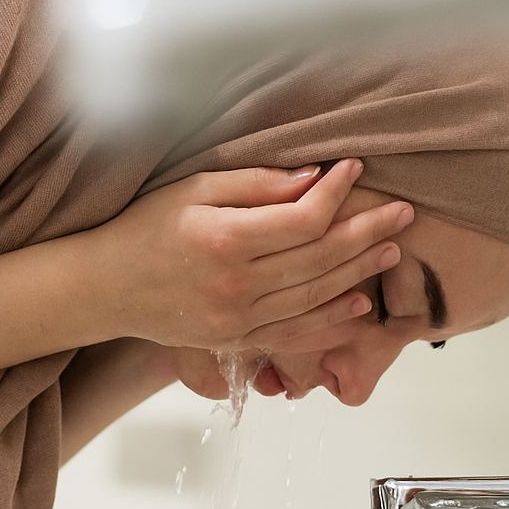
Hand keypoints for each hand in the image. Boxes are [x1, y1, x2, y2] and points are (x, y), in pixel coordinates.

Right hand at [88, 159, 412, 350]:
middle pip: (320, 259)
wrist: (105, 287)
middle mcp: (236, 286)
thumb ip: (254, 185)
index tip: (355, 167)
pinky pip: (295, 334)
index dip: (337, 193)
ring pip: (315, 297)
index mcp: (225, 240)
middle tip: (402, 212)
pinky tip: (358, 305)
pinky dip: (331, 322)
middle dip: (367, 232)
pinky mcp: (236, 340)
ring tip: (391, 250)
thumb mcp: (192, 190)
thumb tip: (312, 179)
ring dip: (359, 273)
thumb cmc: (144, 228)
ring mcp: (238, 320)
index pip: (303, 219)